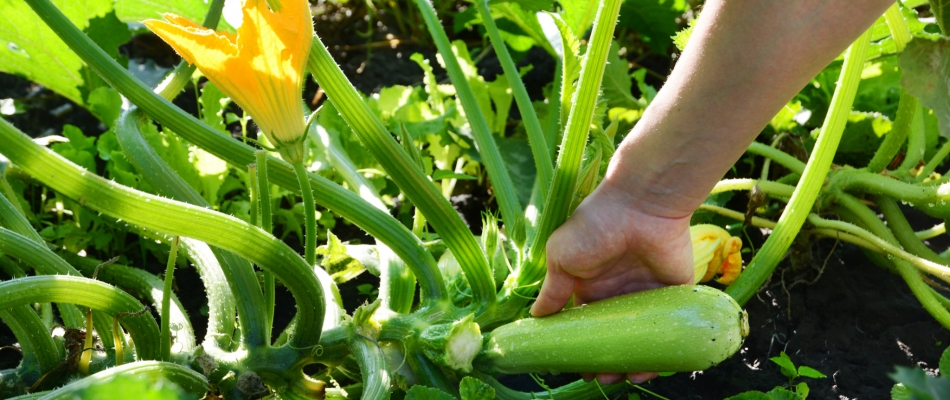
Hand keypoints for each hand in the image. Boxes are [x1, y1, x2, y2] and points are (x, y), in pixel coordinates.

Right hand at [529, 185, 694, 384]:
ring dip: (632, 361)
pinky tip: (649, 368)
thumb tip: (536, 318)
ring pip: (642, 337)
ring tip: (622, 379)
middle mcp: (620, 292)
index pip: (586, 324)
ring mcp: (648, 294)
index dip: (581, 346)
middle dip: (607, 359)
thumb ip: (552, 290)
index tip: (576, 367)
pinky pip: (670, 328)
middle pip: (615, 335)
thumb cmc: (595, 226)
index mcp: (591, 284)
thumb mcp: (562, 257)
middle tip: (601, 379)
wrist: (641, 204)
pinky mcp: (676, 293)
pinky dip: (661, 351)